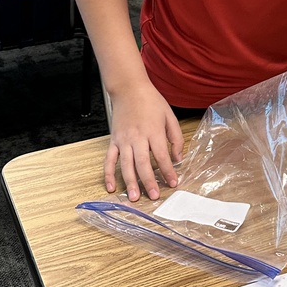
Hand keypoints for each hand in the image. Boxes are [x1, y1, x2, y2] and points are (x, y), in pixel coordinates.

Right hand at [104, 82, 184, 201]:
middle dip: (149, 182)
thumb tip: (178, 158)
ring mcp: (123, 140)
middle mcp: (137, 137)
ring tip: (134, 198)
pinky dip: (108, 174)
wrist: (129, 89)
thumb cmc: (151, 101)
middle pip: (143, 164)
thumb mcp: (170, 116)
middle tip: (154, 197)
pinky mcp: (114, 140)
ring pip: (126, 165)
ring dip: (130, 182)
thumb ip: (176, 138)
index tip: (173, 183)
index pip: (162, 156)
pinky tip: (110, 187)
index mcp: (153, 131)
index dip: (168, 171)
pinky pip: (109, 160)